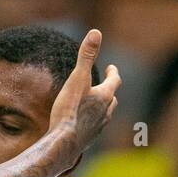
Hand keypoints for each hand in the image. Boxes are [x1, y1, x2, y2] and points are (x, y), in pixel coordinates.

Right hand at [49, 29, 120, 157]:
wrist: (63, 144)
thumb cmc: (69, 110)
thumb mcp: (77, 78)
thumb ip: (86, 56)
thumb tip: (96, 32)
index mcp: (104, 96)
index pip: (114, 80)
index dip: (112, 72)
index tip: (110, 68)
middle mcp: (105, 113)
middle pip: (112, 99)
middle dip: (110, 90)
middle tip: (106, 85)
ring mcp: (98, 128)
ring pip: (105, 115)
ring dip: (103, 107)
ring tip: (96, 105)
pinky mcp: (89, 140)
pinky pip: (95, 128)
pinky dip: (93, 122)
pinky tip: (84, 124)